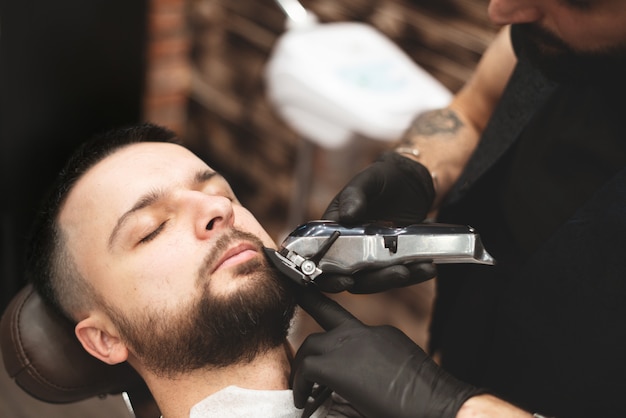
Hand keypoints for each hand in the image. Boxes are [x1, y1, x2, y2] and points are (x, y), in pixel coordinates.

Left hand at [292, 288, 483, 417]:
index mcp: (383, 334)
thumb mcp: (402, 370)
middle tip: (302, 362)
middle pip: (326, 321)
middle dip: (311, 340)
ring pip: (311, 344)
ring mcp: (350, 345)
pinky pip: (307, 368)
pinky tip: (304, 399)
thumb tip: (366, 382)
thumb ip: (380, 366)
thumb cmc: (426, 396)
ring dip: (303, 366)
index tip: (318, 310)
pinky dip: (300, 384)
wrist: (436, 404)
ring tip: (303, 388)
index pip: (351, 325)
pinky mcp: (337, 366)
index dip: (333, 328)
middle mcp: (365, 333)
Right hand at [319, 151, 436, 292]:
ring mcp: (371, 256)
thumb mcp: (368, 180)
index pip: (323, 260)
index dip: (330, 276)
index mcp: (333, 230)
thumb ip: (355, 195)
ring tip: (421, 269)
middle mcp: (348, 248)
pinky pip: (399, 273)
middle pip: (352, 277)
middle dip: (375, 280)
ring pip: (376, 279)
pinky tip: (428, 267)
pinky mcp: (392, 260)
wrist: (411, 181)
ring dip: (397, 279)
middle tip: (399, 273)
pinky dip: (414, 273)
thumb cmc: (383, 177)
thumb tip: (346, 215)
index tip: (347, 280)